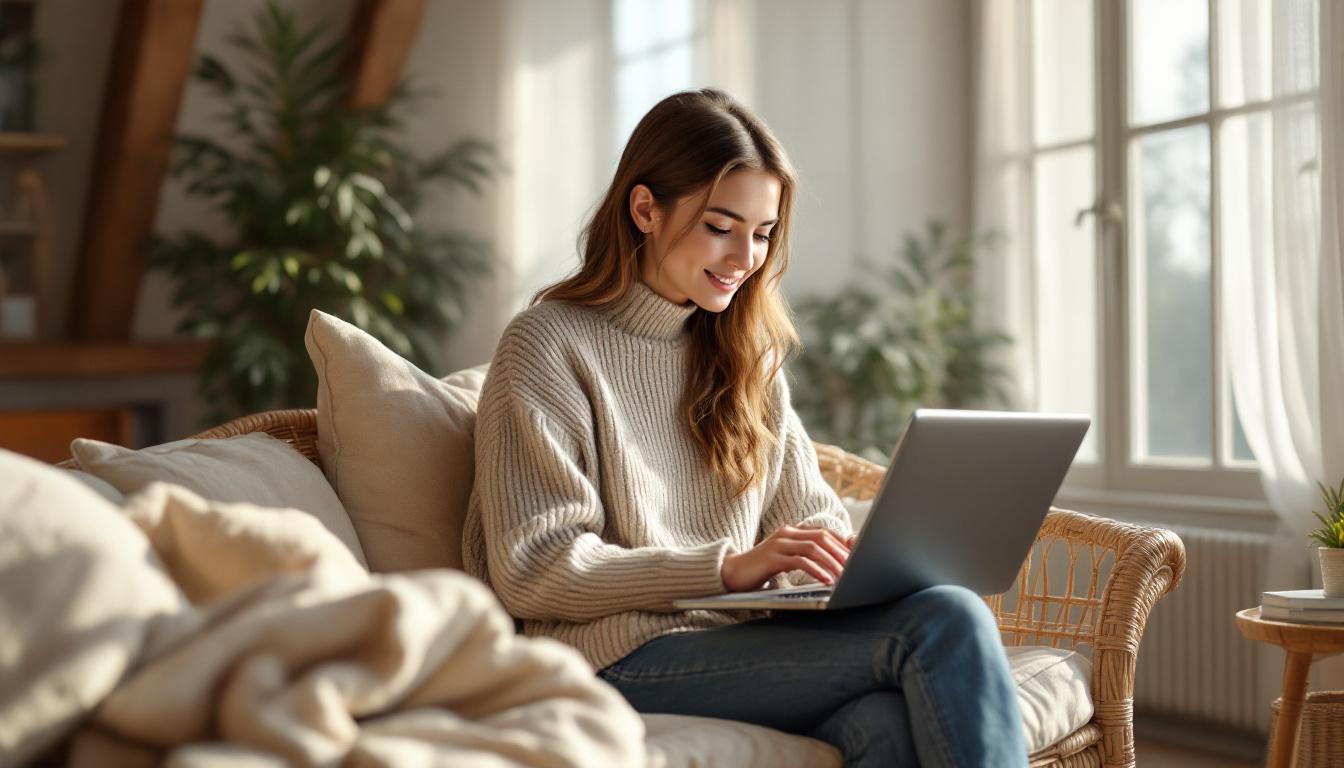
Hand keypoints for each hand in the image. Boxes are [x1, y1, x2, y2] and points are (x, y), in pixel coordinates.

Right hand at [720, 525, 852, 592]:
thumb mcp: (786, 559)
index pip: (824, 532)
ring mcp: (779, 544)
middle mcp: (787, 533)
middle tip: (856, 567)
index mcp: (792, 532)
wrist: (731, 572)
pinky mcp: (772, 558)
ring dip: (832, 562)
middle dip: (841, 552)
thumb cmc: (761, 569)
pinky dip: (816, 570)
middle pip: (822, 537)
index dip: (842, 543)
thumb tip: (832, 564)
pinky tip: (825, 580)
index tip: (858, 556)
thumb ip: (805, 556)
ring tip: (844, 575)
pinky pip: (799, 561)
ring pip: (813, 548)